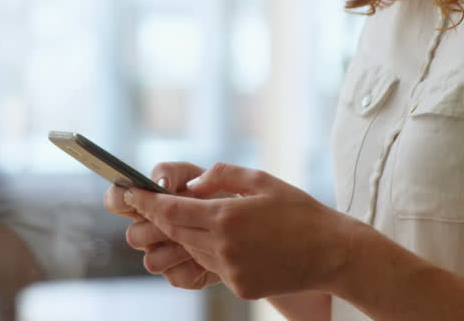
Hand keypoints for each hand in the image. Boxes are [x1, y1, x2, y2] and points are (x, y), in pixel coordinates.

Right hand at [102, 162, 220, 289]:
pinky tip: (210, 253)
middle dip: (156, 227)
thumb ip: (171, 171)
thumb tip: (160, 185)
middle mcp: (148, 231)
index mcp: (145, 204)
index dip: (117, 198)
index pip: (115, 200)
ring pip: (151, 261)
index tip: (133, 194)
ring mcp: (162, 255)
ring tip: (201, 235)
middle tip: (179, 217)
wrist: (245, 219)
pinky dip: (193, 264)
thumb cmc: (214, 191)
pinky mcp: (181, 276)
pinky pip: (175, 276)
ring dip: (175, 247)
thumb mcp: (193, 174)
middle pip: (133, 236)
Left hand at [122, 162, 356, 300]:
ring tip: (199, 219)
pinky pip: (214, 267)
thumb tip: (192, 185)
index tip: (131, 194)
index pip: (171, 210)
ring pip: (192, 250)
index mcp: (226, 216)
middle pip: (176, 232)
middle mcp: (223, 246)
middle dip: (162, 217)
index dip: (147, 202)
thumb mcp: (261, 180)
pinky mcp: (240, 288)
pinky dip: (211, 253)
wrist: (332, 252)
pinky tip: (228, 241)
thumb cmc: (300, 210)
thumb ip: (222, 176)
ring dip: (188, 235)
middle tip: (151, 204)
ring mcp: (231, 270)